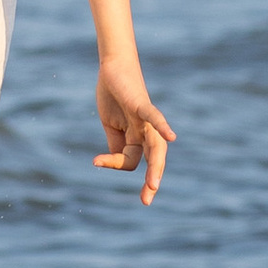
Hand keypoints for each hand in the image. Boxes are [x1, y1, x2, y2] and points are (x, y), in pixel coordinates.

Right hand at [94, 66, 174, 207]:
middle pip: (153, 160)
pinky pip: (154, 117)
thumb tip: (115, 164)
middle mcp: (146, 132)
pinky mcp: (141, 103)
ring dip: (156, 166)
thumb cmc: (113, 95)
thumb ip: (116, 145)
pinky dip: (163, 126)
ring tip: (153, 184)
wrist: (113, 66)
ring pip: (156, 146)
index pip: (129, 161)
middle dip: (150, 182)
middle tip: (146, 201)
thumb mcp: (112, 126)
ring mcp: (145, 119)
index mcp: (137, 139)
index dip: (112, 164)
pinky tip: (171, 137)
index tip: (96, 161)